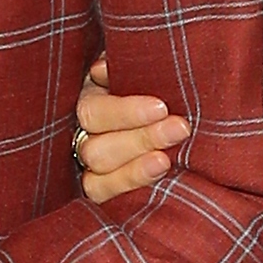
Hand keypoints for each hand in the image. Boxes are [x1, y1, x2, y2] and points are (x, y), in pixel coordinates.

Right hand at [73, 54, 188, 203]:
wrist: (174, 118)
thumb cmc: (158, 88)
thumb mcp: (142, 71)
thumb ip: (124, 66)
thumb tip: (103, 69)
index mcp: (90, 100)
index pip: (94, 112)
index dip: (125, 112)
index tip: (161, 108)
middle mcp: (82, 135)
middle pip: (96, 148)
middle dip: (141, 139)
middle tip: (179, 129)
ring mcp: (89, 168)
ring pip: (97, 175)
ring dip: (135, 168)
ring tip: (167, 160)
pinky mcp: (101, 191)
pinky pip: (104, 196)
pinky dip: (131, 184)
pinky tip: (160, 173)